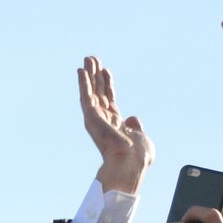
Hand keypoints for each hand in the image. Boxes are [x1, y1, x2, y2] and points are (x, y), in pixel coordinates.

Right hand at [77, 57, 152, 193]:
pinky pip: (86, 97)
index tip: (106, 70)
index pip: (110, 99)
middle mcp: (103, 120)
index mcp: (115, 124)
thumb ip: (136, 126)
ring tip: (87, 58)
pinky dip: (83, 83)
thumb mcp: (141, 137)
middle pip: (98, 92)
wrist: (131, 163)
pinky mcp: (91, 118)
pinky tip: (81, 70)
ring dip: (88, 75)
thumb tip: (132, 118)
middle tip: (92, 58)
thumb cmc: (138, 156)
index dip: (108, 84)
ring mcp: (96, 118)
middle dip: (96, 75)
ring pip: (91, 91)